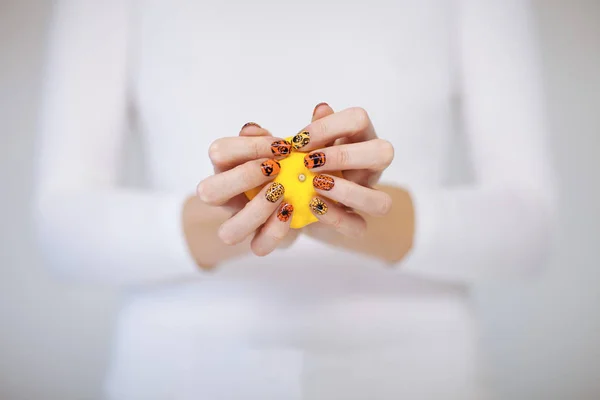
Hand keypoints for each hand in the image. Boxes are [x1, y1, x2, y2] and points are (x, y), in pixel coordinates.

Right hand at [196, 123, 297, 256]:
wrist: (305, 199)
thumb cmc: (295, 166)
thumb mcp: (302, 147)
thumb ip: (308, 131)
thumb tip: (321, 109)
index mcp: (229, 165)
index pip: (218, 152)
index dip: (247, 147)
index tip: (283, 146)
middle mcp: (227, 195)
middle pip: (208, 192)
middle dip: (242, 178)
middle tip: (275, 169)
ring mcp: (240, 222)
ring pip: (228, 231)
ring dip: (256, 211)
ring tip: (283, 194)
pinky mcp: (259, 241)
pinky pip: (258, 247)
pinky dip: (275, 231)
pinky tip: (292, 211)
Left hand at [299, 104, 394, 237]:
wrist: (298, 196)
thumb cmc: (307, 161)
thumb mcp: (307, 143)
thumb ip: (315, 129)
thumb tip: (322, 108)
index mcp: (360, 139)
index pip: (359, 119)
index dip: (330, 126)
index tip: (299, 141)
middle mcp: (370, 167)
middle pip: (384, 153)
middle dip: (345, 156)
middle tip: (310, 162)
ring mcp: (366, 197)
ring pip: (382, 201)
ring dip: (348, 192)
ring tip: (315, 185)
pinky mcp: (355, 223)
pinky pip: (358, 227)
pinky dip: (335, 217)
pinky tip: (313, 205)